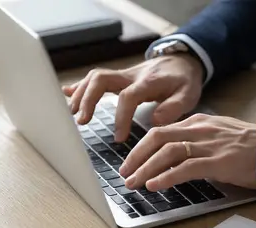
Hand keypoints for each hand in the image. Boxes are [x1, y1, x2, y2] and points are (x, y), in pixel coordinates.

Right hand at [62, 54, 203, 141]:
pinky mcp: (118, 78)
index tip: (118, 138)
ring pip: (95, 78)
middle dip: (88, 99)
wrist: (182, 61)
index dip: (121, 117)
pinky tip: (67, 95)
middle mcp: (131, 76)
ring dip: (81, 94)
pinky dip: (80, 86)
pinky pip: (95, 79)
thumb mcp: (188, 94)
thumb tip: (155, 121)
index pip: (128, 97)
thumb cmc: (184, 81)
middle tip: (81, 121)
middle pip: (101, 80)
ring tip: (73, 115)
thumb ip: (174, 107)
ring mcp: (122, 75)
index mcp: (148, 82)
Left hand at [119, 114, 255, 191]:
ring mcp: (209, 145)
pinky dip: (166, 176)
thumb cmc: (249, 147)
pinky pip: (186, 167)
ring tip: (133, 183)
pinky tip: (154, 185)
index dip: (140, 147)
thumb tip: (174, 157)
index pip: (161, 131)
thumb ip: (196, 141)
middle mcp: (200, 130)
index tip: (129, 161)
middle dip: (135, 156)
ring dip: (145, 168)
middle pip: (157, 137)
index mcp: (198, 123)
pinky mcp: (219, 162)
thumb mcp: (217, 137)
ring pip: (168, 151)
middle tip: (123, 173)